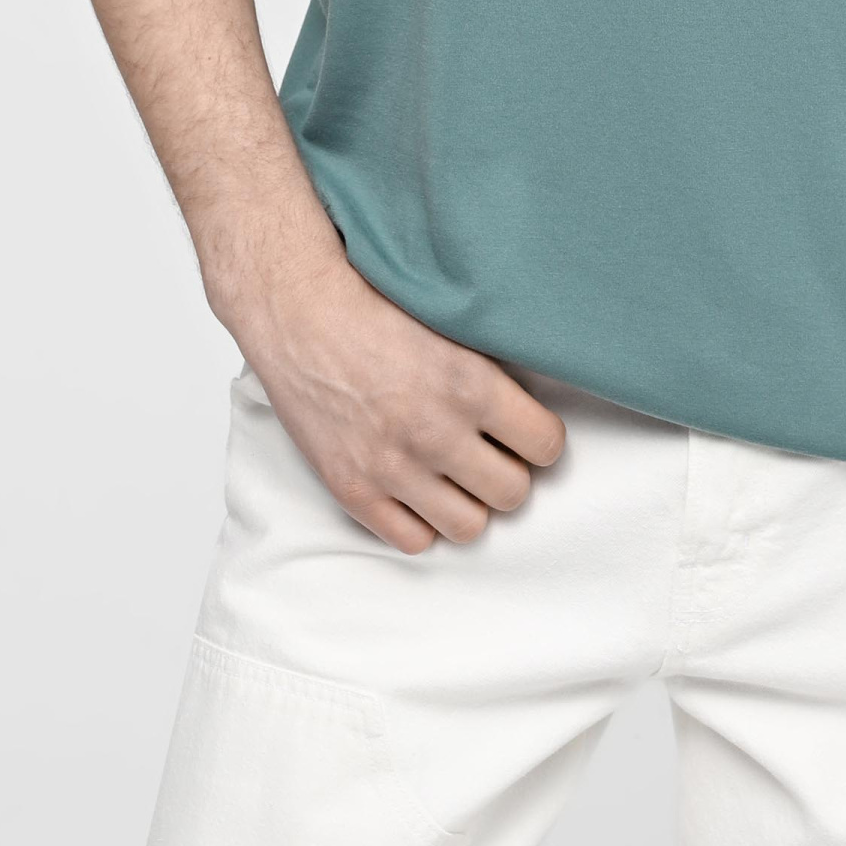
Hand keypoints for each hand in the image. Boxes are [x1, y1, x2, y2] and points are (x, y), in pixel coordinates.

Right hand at [224, 250, 567, 552]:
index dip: (541, 439)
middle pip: (513, 492)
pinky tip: (417, 489)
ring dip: (469, 502)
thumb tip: (531, 405)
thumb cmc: (373, 305)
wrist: (299, 314)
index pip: (546, 446)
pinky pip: (413, 540)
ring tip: (456, 475)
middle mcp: (436, 433)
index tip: (528, 433)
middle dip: (509, 472)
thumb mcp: (450, 324)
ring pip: (469, 526)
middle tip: (492, 453)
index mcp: (470, 384)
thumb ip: (492, 371)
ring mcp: (393, 468)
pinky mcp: (354, 490)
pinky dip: (421, 520)